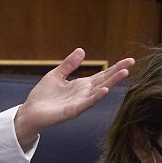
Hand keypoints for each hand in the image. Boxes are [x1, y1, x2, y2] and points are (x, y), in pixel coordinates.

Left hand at [12, 49, 133, 149]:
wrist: (30, 112)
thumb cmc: (43, 96)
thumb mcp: (56, 75)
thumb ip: (69, 64)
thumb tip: (82, 50)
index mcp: (81, 86)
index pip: (102, 75)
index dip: (115, 68)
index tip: (129, 60)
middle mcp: (84, 94)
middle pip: (104, 81)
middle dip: (118, 72)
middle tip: (132, 63)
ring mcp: (80, 103)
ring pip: (99, 92)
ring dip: (111, 83)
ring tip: (124, 73)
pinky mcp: (72, 111)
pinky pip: (86, 104)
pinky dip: (95, 97)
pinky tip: (104, 90)